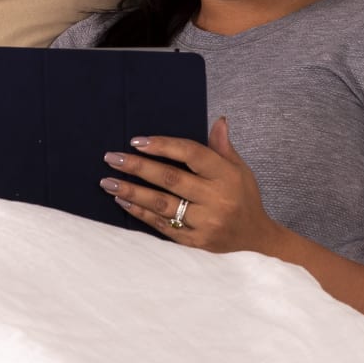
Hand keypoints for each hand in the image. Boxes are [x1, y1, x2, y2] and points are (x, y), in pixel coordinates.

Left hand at [99, 118, 283, 253]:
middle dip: (137, 167)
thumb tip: (218, 121)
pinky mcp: (195, 241)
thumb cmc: (244, 198)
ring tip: (107, 182)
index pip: (191, 154)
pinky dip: (141, 213)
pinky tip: (123, 201)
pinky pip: (162, 226)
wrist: (255, 240)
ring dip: (132, 192)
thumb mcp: (240, 169)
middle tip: (112, 158)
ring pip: (162, 204)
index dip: (163, 145)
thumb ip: (223, 146)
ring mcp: (205, 222)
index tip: (137, 141)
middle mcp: (215, 198)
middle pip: (170, 179)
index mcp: (226, 175)